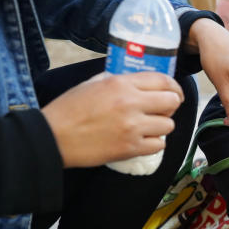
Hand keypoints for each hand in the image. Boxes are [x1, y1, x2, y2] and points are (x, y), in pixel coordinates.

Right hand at [41, 71, 182, 167]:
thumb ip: (120, 82)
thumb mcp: (93, 83)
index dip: (173, 87)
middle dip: (171, 106)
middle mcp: (130, 103)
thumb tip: (141, 85)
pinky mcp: (131, 148)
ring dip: (161, 126)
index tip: (174, 93)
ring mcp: (133, 127)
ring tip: (148, 127)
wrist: (53, 136)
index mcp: (121, 83)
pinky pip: (159, 145)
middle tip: (162, 111)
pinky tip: (142, 140)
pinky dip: (153, 143)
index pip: (163, 80)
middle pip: (172, 101)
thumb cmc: (69, 109)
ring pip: (169, 125)